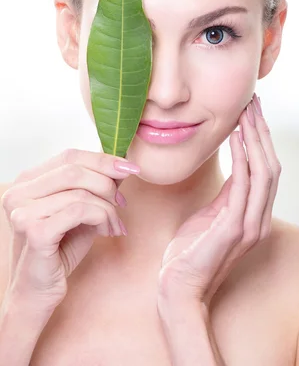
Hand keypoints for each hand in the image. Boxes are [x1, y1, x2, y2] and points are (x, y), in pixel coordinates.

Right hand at [1, 149, 137, 310]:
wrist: (38, 292)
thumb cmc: (60, 249)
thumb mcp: (82, 209)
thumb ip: (96, 186)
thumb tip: (121, 165)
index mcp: (27, 181)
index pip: (69, 156)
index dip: (103, 159)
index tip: (131, 168)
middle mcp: (18, 192)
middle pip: (74, 170)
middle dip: (107, 184)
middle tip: (122, 202)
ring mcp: (23, 212)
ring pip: (80, 192)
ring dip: (107, 208)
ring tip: (114, 225)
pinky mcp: (34, 231)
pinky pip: (79, 211)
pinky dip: (101, 217)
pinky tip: (106, 232)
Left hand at [158, 94, 281, 310]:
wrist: (179, 289)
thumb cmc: (192, 252)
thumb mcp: (213, 215)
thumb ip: (228, 192)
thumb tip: (234, 164)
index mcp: (256, 215)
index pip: (267, 169)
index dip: (263, 139)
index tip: (254, 112)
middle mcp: (260, 219)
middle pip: (271, 166)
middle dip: (263, 132)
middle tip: (254, 103)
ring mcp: (250, 225)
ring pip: (264, 173)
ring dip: (256, 139)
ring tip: (247, 113)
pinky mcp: (234, 229)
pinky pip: (243, 186)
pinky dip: (242, 158)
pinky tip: (235, 138)